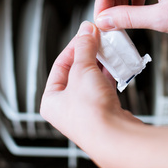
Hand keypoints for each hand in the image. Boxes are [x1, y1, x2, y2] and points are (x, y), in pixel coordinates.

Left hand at [40, 21, 138, 167]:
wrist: (115, 136)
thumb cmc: (90, 115)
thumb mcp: (82, 70)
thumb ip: (84, 47)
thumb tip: (85, 31)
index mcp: (51, 99)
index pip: (60, 63)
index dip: (74, 46)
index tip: (85, 34)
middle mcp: (67, 106)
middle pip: (77, 70)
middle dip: (89, 53)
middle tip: (98, 40)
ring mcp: (86, 108)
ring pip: (92, 78)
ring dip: (100, 63)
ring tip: (108, 51)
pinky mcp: (102, 109)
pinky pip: (103, 86)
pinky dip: (109, 74)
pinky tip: (115, 66)